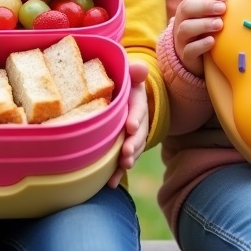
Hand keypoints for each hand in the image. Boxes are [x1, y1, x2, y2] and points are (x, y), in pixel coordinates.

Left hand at [108, 61, 150, 187]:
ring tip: (123, 166)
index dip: (135, 118)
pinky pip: (121, 159)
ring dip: (128, 159)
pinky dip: (117, 172)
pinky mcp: (123, 145)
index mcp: (137, 102)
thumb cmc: (122, 82)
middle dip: (134, 144)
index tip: (130, 127)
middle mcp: (137, 120)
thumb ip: (134, 71)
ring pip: (133, 148)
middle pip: (138, 134)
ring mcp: (132, 135)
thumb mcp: (128, 74)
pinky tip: (111, 183)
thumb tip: (140, 67)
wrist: (123, 92)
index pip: (139, 110)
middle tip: (127, 154)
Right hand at [171, 0, 225, 76]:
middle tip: (222, 8)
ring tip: (219, 24)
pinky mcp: (185, 54)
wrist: (192, 56)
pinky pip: (189, 49)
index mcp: (188, 7)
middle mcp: (182, 20)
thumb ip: (220, 5)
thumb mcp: (210, 16)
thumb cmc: (206, 31)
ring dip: (203, 24)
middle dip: (205, 6)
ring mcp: (181, 38)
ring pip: (186, 28)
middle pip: (186, 8)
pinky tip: (213, 41)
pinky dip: (201, 45)